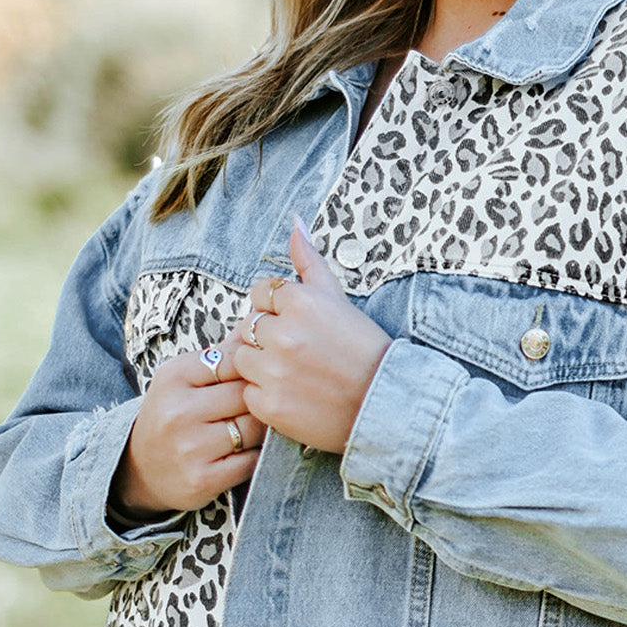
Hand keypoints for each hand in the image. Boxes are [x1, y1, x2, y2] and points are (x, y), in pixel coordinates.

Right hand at [111, 330, 266, 519]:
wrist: (141, 469)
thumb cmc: (173, 415)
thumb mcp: (182, 379)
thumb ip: (219, 358)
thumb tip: (259, 331)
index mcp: (173, 377)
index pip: (234, 360)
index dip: (254, 368)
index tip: (257, 376)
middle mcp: (178, 411)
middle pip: (247, 394)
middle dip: (261, 399)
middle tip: (266, 404)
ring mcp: (190, 447)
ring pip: (253, 428)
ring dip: (262, 429)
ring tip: (256, 428)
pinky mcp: (203, 479)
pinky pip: (251, 461)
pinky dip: (257, 456)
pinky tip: (249, 452)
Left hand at [233, 219, 391, 453]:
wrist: (384, 403)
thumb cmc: (363, 350)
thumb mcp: (337, 299)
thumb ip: (310, 261)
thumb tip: (295, 222)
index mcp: (300, 302)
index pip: (260, 294)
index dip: (276, 311)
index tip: (298, 327)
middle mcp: (283, 334)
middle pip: (248, 326)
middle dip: (267, 338)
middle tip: (299, 353)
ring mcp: (274, 371)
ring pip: (243, 359)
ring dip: (261, 366)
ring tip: (294, 374)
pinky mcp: (270, 405)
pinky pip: (249, 393)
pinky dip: (267, 396)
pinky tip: (294, 395)